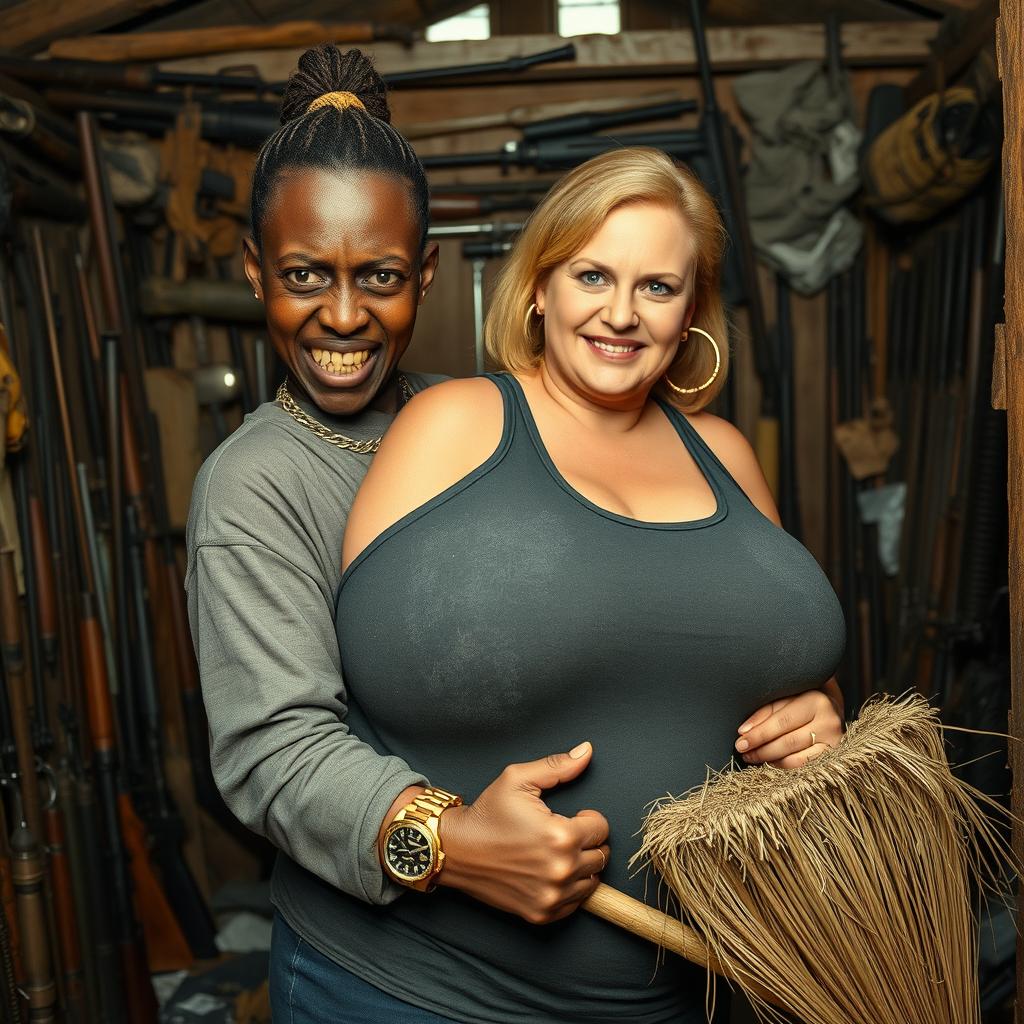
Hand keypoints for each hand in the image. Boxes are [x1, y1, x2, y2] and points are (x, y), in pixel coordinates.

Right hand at [437, 742, 609, 924]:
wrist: (456, 850)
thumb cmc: (486, 814)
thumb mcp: (518, 779)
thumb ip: (558, 766)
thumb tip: (587, 751)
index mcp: (561, 836)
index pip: (602, 829)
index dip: (588, 818)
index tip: (573, 817)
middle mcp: (560, 870)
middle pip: (601, 857)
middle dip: (587, 842)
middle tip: (564, 834)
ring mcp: (551, 896)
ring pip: (592, 882)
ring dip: (581, 867)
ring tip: (557, 852)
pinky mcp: (541, 914)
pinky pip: (575, 904)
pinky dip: (569, 890)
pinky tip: (550, 873)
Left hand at [735, 686, 843, 768]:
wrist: (833, 708)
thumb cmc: (803, 701)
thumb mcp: (785, 698)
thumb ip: (766, 713)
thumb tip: (744, 731)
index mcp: (816, 701)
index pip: (782, 721)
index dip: (759, 733)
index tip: (741, 741)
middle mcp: (828, 722)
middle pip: (788, 742)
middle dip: (761, 749)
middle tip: (743, 752)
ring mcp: (834, 742)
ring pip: (796, 758)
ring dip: (771, 760)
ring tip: (754, 757)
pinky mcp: (834, 757)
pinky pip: (805, 767)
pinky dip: (785, 766)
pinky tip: (772, 762)